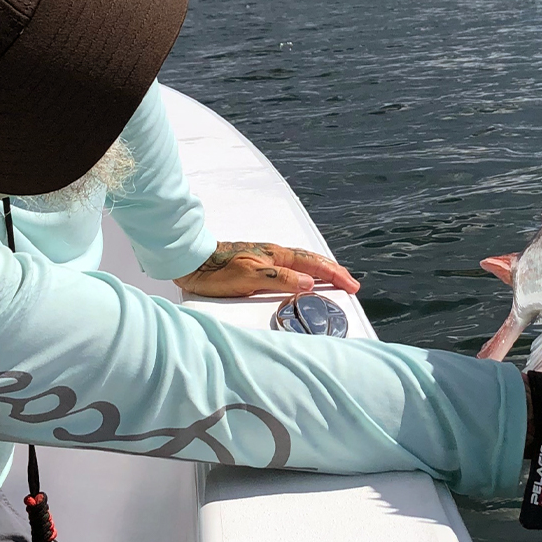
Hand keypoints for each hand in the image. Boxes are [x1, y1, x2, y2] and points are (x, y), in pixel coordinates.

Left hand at [174, 241, 360, 297]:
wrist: (190, 261)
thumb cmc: (216, 271)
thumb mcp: (249, 277)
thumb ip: (279, 279)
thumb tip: (309, 282)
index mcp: (275, 255)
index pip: (313, 264)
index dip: (334, 275)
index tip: (351, 286)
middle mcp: (274, 254)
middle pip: (312, 260)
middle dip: (333, 271)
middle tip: (351, 284)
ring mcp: (265, 258)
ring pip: (302, 262)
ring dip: (321, 270)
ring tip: (334, 279)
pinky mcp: (256, 264)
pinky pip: (290, 266)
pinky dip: (305, 271)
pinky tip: (302, 278)